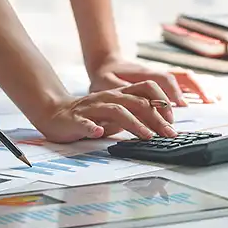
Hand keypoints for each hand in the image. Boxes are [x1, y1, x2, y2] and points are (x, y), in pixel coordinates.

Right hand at [36, 80, 177, 142]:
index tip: (173, 120)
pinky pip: (84, 122)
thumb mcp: (115, 114)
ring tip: (147, 136)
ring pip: (116, 110)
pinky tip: (99, 133)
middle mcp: (108, 98)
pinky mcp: (75, 119)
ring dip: (134, 123)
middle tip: (169, 133)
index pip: (146, 91)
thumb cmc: (89, 115)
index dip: (162, 102)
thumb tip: (159, 126)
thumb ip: (133, 116)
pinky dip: (92, 127)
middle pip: (136, 102)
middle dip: (155, 118)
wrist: (53, 111)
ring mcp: (91, 107)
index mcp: (119, 95)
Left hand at [89, 56, 213, 105]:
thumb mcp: (103, 82)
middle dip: (196, 88)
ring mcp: (162, 75)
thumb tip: (128, 99)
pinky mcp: (164, 80)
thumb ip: (115, 90)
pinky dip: (199, 87)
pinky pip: (185, 81)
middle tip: (208, 102)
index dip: (173, 91)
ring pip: (187, 77)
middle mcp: (156, 72)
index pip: (163, 79)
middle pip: (182, 75)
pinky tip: (209, 95)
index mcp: (142, 74)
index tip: (182, 104)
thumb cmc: (104, 76)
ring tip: (216, 98)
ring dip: (201, 86)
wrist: (105, 62)